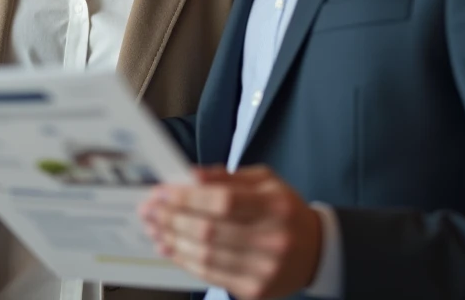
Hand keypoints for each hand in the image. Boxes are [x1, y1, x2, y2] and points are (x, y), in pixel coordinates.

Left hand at [139, 165, 321, 299]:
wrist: (315, 251)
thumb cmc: (284, 209)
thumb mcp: (264, 181)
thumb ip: (225, 177)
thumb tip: (189, 176)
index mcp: (275, 205)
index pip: (222, 201)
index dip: (186, 197)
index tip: (162, 192)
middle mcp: (272, 239)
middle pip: (209, 231)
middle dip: (171, 218)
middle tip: (149, 209)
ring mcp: (263, 269)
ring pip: (205, 257)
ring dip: (172, 240)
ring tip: (153, 227)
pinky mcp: (253, 291)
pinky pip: (209, 275)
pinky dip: (184, 260)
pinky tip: (169, 247)